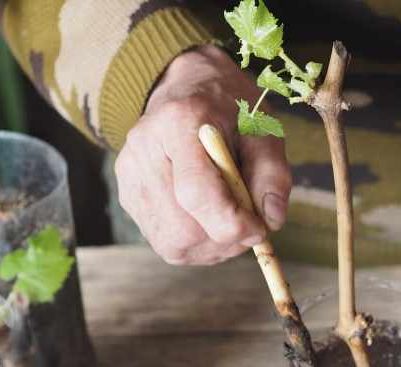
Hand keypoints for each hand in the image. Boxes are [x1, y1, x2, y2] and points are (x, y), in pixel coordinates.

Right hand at [114, 45, 291, 264]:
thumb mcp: (263, 129)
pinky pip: (164, 241)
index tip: (260, 229)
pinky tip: (209, 219)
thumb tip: (272, 221)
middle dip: (223, 239)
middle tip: (249, 225)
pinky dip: (195, 243)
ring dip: (211, 245)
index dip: (231, 222)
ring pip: (172, 243)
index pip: (196, 191)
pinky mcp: (128, 196)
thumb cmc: (230, 109)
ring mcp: (130, 176)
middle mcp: (144, 149)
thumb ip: (272, 173)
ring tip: (230, 218)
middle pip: (181, 228)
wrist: (186, 87)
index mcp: (178, 122)